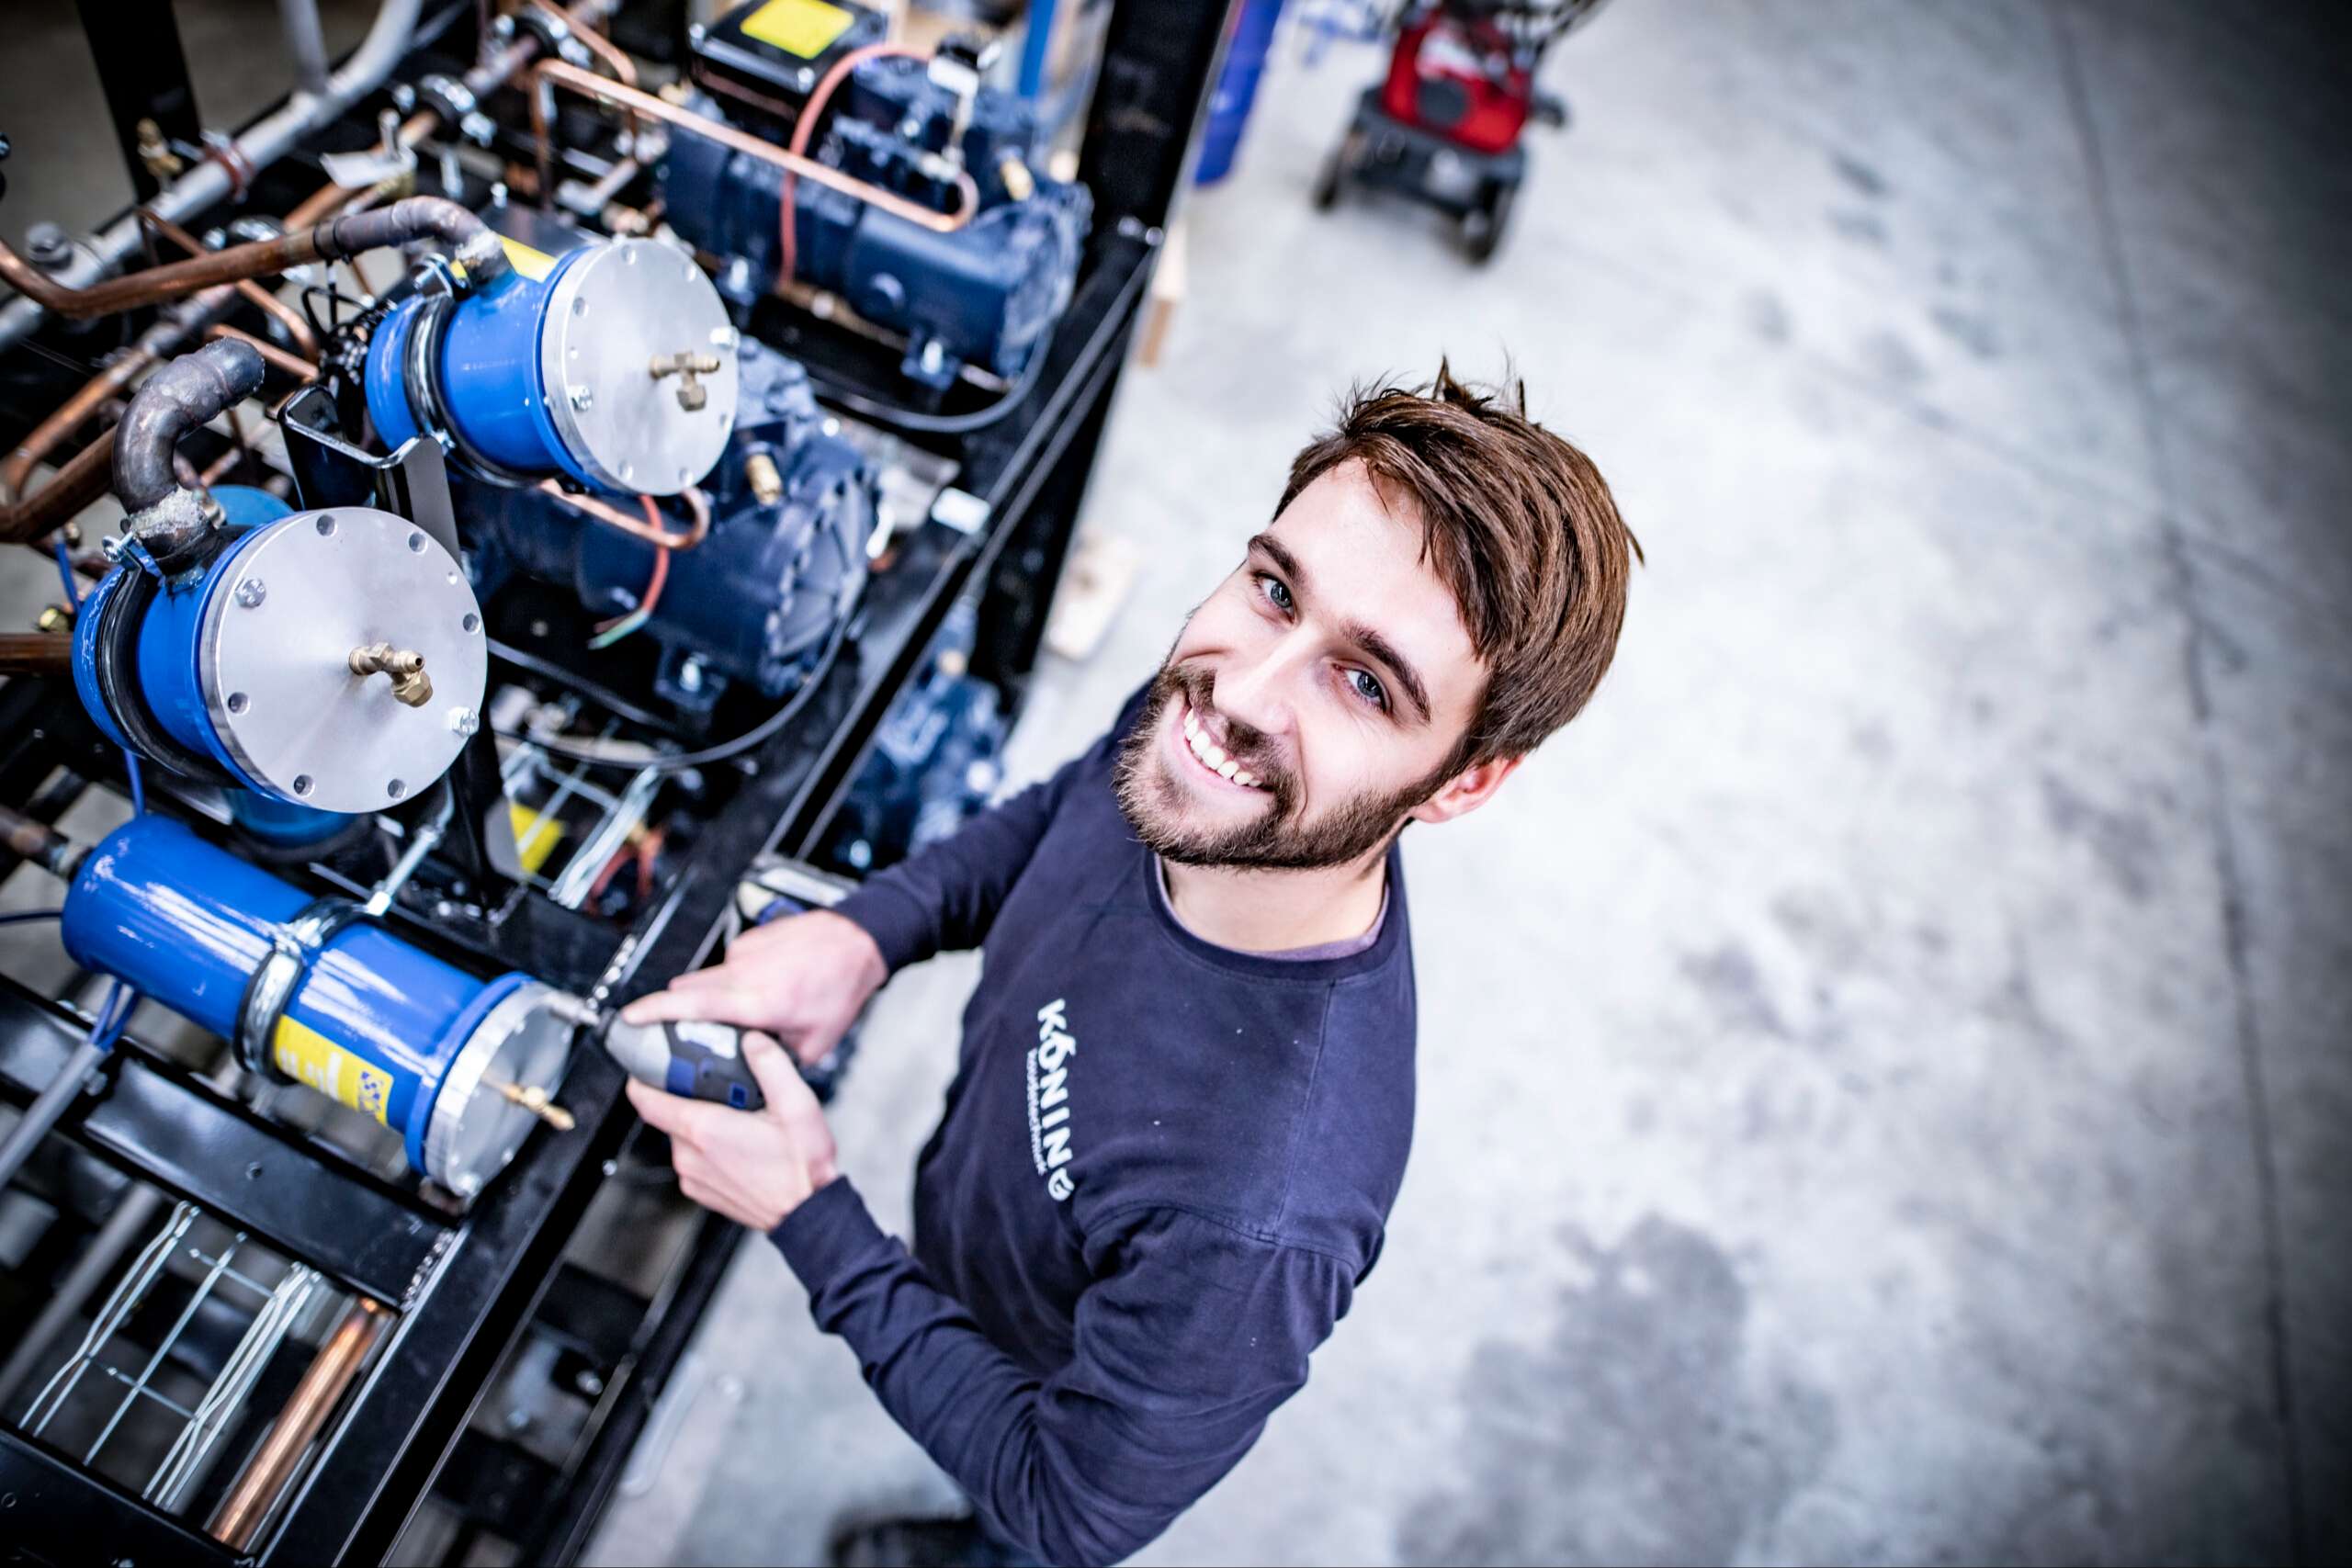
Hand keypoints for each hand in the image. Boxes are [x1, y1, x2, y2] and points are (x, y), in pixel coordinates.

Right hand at [622, 909, 885, 1065]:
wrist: (857, 940)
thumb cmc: (841, 986)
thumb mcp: (814, 1044)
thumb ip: (776, 1061)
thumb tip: (751, 1075)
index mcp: (760, 1000)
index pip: (693, 1004)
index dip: (654, 1011)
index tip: (628, 1019)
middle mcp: (746, 972)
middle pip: (687, 992)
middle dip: (676, 1014)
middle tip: (674, 1037)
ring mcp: (745, 952)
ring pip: (705, 980)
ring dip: (710, 1000)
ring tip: (737, 1014)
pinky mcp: (747, 941)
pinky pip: (725, 967)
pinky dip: (732, 982)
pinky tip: (761, 989)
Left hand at [626, 1032, 838, 1229]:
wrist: (807, 1213)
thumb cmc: (801, 1167)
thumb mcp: (796, 1104)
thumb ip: (771, 1064)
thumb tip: (752, 1041)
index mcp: (705, 1129)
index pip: (646, 1100)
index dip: (640, 1078)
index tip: (647, 1064)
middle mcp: (690, 1155)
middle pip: (667, 1114)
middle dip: (684, 1095)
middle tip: (714, 1083)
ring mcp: (693, 1176)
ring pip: (680, 1135)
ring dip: (698, 1120)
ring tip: (733, 1113)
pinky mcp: (700, 1190)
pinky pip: (691, 1157)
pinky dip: (705, 1145)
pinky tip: (736, 1140)